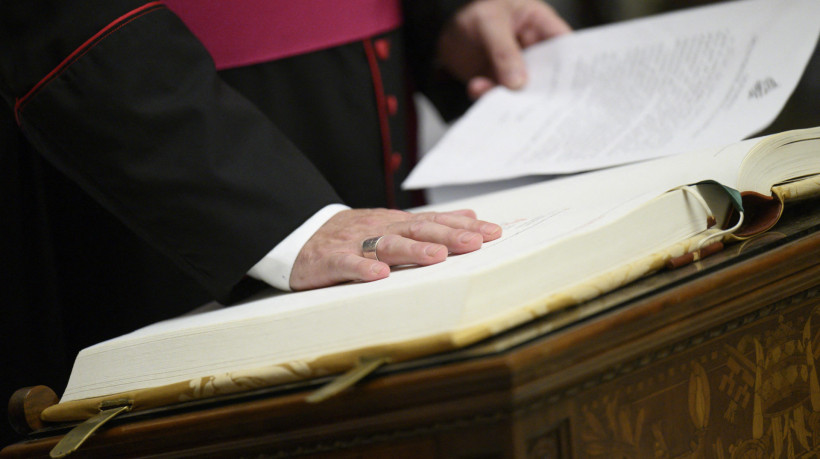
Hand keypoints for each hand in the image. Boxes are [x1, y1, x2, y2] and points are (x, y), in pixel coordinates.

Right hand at [289, 208, 501, 289]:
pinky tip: (380, 275)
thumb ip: (430, 223)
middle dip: (448, 236)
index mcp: (396, 223)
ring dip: (413, 250)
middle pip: (417, 230)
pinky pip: (347, 263)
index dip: (464, 226)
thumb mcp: (392, 224)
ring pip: (387, 244)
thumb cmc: (351, 234)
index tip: (494, 233)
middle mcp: (380, 229)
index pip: (435, 222)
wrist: (298, 235)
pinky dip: (363, 268)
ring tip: (437, 257)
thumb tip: (471, 215)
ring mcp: (355, 243)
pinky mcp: (330, 259)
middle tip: (475, 243)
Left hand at [438, 0, 570, 98]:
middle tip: (535, 105)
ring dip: (509, 96)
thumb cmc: (474, 13)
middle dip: (540, 91)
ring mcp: (516, 68)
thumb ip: (503, 51)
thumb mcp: (488, 23)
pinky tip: (476, 89)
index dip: (573, 66)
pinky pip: (499, 94)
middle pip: (546, 75)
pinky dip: (488, 96)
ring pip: (521, 89)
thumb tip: (518, 83)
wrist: (442, 28)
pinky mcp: (498, 81)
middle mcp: (532, 50)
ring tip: (495, 95)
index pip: (564, 46)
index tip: (571, 88)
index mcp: (540, 25)